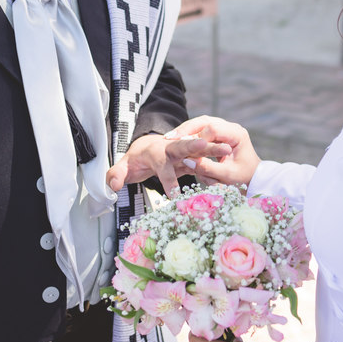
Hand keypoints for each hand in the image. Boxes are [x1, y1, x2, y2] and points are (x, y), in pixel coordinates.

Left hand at [106, 132, 230, 194]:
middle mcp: (170, 149)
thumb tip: (113, 187)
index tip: (174, 197)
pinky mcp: (190, 157)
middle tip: (206, 143)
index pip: (162, 167)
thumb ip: (117, 175)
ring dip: (211, 148)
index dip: (168, 181)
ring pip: (197, 149)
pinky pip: (203, 158)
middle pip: (182, 146)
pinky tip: (229, 163)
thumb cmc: (135, 160)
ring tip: (228, 148)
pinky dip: (214, 160)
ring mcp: (182, 152)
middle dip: (193, 146)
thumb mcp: (123, 167)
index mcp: (154, 152)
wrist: (146, 149)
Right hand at [167, 116, 260, 186]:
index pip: (212, 129)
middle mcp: (231, 127)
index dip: (196, 138)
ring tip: (170, 138)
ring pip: (201, 122)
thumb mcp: (226, 175)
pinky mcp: (219, 133)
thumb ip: (208, 168)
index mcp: (237, 134)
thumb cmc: (243, 177)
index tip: (182, 147)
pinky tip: (177, 139)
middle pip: (205, 121)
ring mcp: (225, 128)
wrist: (253, 177)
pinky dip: (190, 133)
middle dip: (186, 129)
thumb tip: (187, 161)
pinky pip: (202, 128)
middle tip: (170, 138)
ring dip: (186, 129)